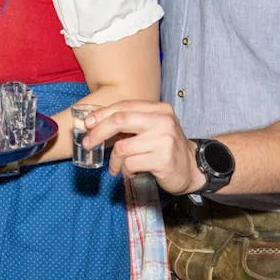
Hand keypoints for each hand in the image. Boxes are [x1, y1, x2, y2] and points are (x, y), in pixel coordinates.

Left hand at [82, 100, 205, 194]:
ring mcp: (164, 140)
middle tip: (88, 144)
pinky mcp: (163, 159)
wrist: (192, 168)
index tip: (87, 124)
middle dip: (98, 132)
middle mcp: (163, 121)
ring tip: (118, 167)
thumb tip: (93, 123)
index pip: (123, 106)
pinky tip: (132, 172)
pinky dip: (126, 171)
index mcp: (159, 109)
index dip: (102, 115)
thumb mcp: (151, 128)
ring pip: (122, 147)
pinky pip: (130, 164)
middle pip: (119, 120)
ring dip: (114, 160)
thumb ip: (129, 122)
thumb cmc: (164, 147)